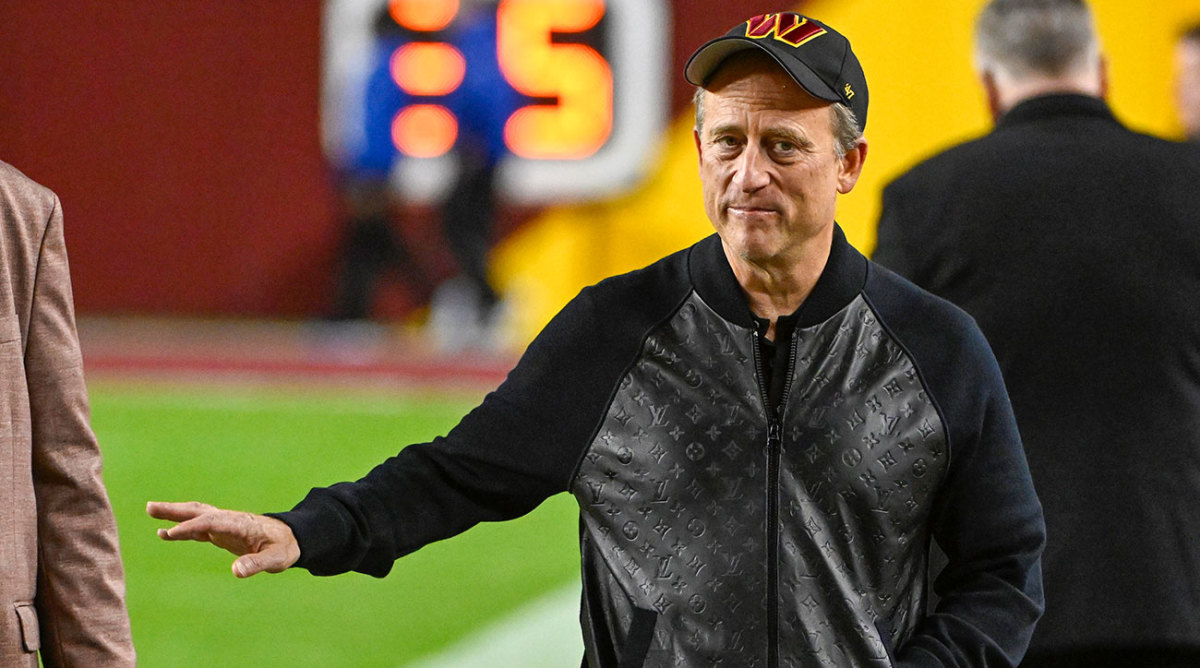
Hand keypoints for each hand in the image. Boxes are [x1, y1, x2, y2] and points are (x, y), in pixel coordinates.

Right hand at [147, 501, 300, 577]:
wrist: (292, 538)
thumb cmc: (285, 547)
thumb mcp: (276, 559)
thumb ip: (256, 564)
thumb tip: (236, 572)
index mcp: (240, 524)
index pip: (212, 523)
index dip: (191, 527)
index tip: (171, 533)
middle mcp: (230, 520)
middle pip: (199, 512)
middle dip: (176, 510)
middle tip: (151, 507)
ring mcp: (225, 524)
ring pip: (196, 516)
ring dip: (175, 513)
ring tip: (151, 510)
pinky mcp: (222, 532)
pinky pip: (198, 528)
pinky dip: (182, 529)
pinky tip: (165, 534)